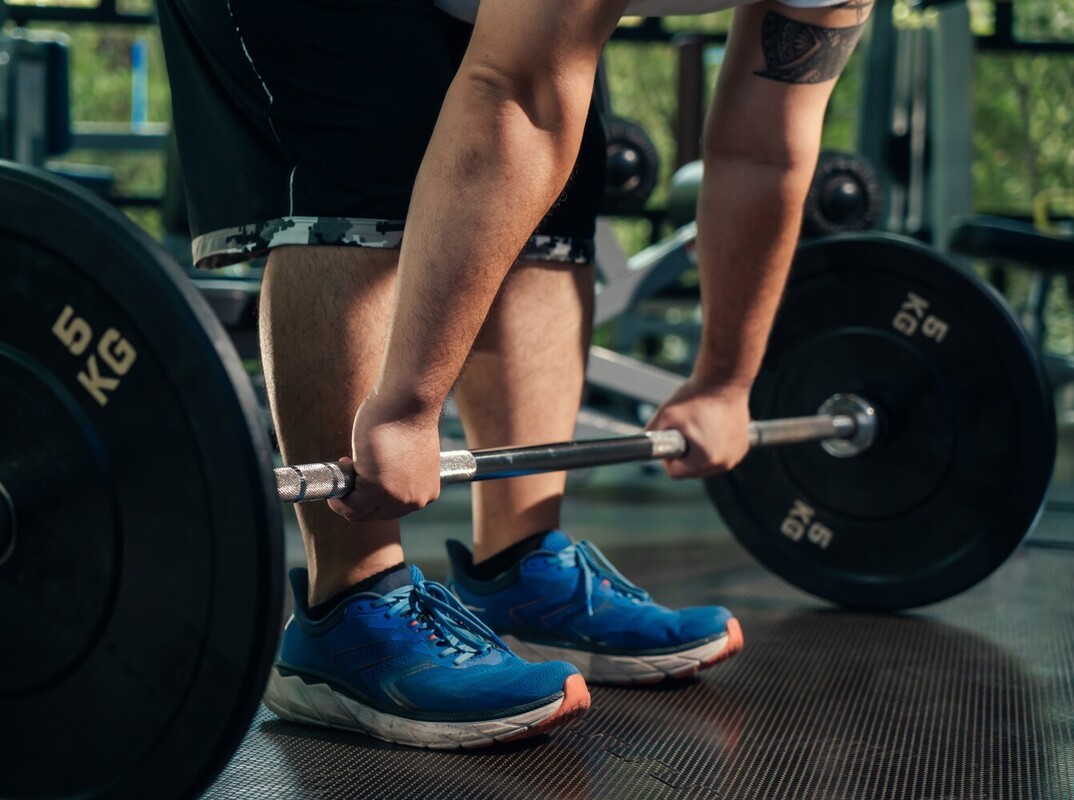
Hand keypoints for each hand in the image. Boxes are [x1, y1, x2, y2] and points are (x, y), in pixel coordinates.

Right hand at [327, 396, 441, 521]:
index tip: (365, 472)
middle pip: (377, 514)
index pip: (393, 509)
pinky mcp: (377, 490)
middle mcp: (416, 500)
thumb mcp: (409, 454)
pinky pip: (350, 507)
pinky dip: (338, 501)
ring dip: (347, 497)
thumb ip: (399, 471)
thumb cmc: (409, 417)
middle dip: (359, 495)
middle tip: (352, 467)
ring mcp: (397, 498)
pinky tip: (336, 484)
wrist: (409, 402)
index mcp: (427, 491)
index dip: (374, 494)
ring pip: (362, 513)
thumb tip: (380, 474)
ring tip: (347, 467)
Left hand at [645, 378, 751, 478]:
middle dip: (685, 454)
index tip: (671, 438)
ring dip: (699, 450)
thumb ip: (649, 436)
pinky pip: (721, 454)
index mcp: (706, 460)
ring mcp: (737, 455)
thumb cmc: (695, 396)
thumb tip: (637, 446)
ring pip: (706, 463)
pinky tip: (712, 426)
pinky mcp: (743, 447)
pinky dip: (714, 444)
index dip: (668, 457)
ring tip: (699, 425)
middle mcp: (725, 462)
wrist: (724, 379)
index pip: (675, 473)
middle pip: (692, 471)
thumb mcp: (665, 416)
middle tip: (685, 429)